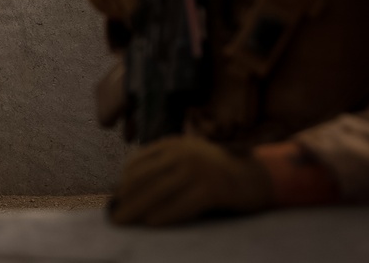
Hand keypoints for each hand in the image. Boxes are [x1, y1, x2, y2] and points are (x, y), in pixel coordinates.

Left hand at [110, 135, 272, 225]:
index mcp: (174, 144)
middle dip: (125, 199)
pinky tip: (151, 223)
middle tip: (113, 216)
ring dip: (137, 210)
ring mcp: (198, 169)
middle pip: (144, 178)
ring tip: (124, 221)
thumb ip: (163, 168)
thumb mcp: (187, 160)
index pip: (138, 162)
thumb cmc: (215, 173)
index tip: (116, 198)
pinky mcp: (211, 188)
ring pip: (157, 192)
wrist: (256, 177)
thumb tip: (127, 190)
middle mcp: (183, 152)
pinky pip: (180, 205)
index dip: (123, 182)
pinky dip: (163, 215)